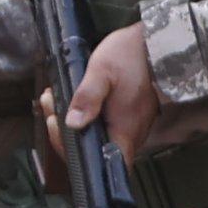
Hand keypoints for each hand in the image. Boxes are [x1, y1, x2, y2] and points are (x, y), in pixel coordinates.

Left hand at [66, 23, 159, 160]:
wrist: (156, 42)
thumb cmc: (131, 55)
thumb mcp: (103, 72)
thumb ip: (88, 98)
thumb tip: (74, 123)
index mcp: (126, 130)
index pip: (106, 165)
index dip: (81, 159)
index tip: (60, 133)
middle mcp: (131, 134)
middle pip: (95, 150)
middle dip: (65, 131)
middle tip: (50, 105)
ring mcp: (130, 126)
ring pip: (96, 135)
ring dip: (70, 120)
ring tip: (54, 97)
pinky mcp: (127, 117)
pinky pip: (102, 124)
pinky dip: (83, 113)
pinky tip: (70, 98)